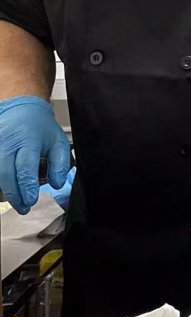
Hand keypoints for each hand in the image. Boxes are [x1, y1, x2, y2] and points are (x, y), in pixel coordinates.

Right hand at [0, 95, 70, 213]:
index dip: (27, 187)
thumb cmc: (40, 127)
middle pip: (6, 175)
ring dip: (4, 191)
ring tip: (16, 199)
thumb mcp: (58, 141)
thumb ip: (59, 164)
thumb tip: (56, 184)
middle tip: (24, 207)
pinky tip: (7, 188)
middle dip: (14, 196)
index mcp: (28, 140)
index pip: (25, 168)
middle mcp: (7, 144)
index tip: (31, 200)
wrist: (19, 108)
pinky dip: (0, 183)